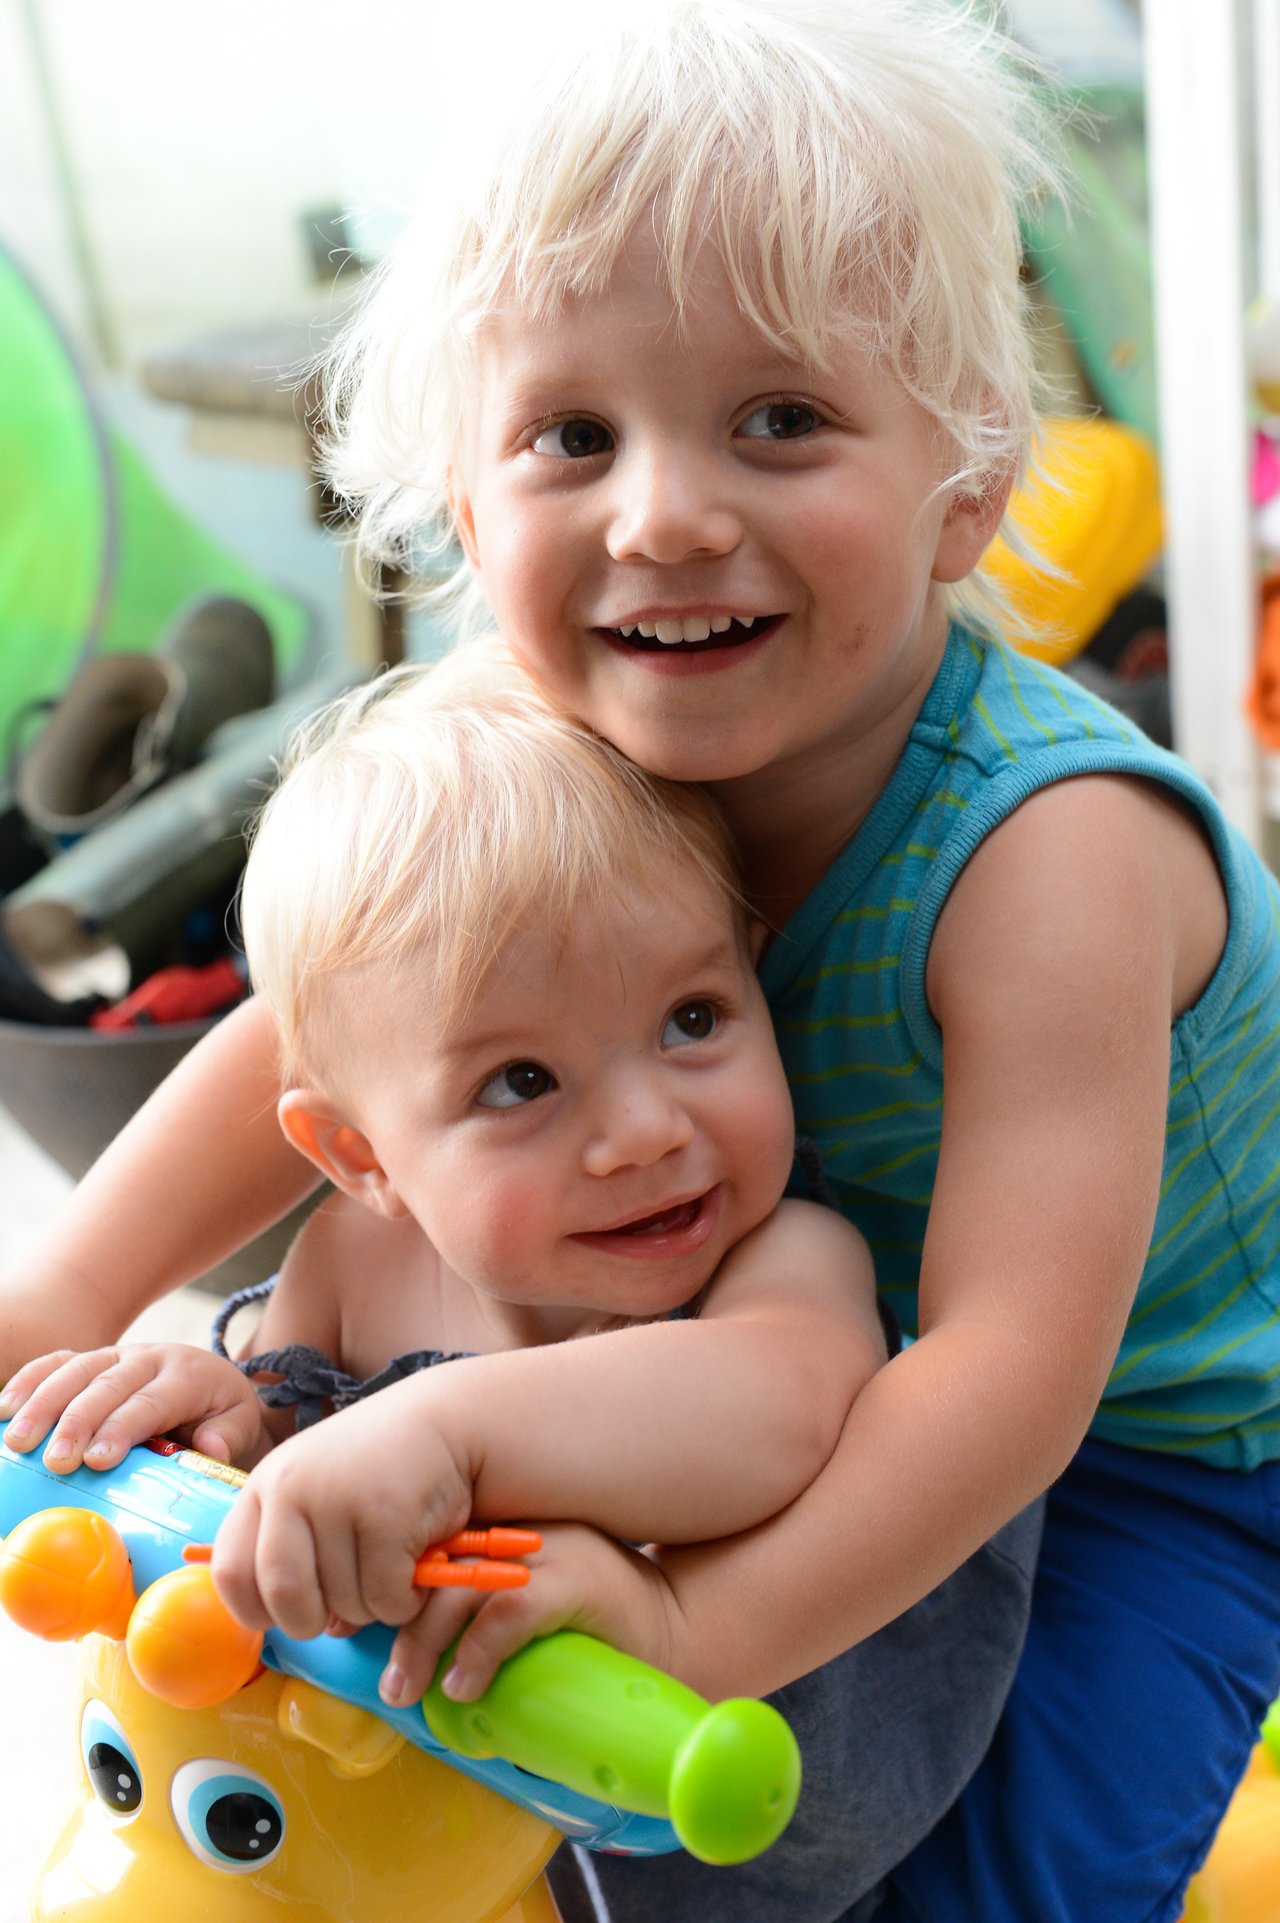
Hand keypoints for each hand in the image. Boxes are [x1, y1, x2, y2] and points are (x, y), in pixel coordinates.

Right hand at [0, 1342, 266, 1470]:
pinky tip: (6, 1407)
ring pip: (77, 1370)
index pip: (152, 1401)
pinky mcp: (93, 1358)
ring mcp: (118, 1354)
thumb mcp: (240, 1423)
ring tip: (18, 1439)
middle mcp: (149, 1357)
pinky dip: (30, 1381)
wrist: (215, 1380)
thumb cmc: (223, 1413)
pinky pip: (58, 1362)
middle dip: (78, 1422)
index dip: (123, 1427)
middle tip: (56, 1460)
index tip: (97, 1459)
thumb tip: (210, 1448)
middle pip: (107, 1385)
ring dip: (43, 1403)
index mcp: (187, 1375)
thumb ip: (229, 1435)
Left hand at [211, 1377, 474, 1642]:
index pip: (229, 1571)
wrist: (447, 1424)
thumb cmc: (379, 1468)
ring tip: (389, 1569)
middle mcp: (292, 1489)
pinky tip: (417, 1566)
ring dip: (370, 1606)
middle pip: (282, 1597)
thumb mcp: (321, 1496)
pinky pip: (385, 1598)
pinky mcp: (386, 1518)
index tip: (281, 1615)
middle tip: (339, 1611)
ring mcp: (338, 1501)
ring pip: (342, 1604)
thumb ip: (297, 1552)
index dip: (253, 1609)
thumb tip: (309, 1626)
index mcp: (266, 1484)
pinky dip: (404, 1601)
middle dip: (311, 1621)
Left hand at [377, 1522, 676, 1709]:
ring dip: (425, 1645)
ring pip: (460, 1587)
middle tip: (390, 1684)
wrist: (669, 1628)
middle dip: (397, 1624)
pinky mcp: (577, 1582)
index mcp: (502, 1530)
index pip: (426, 1544)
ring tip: (412, 1691)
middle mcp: (520, 1532)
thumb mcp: (518, 1609)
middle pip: (433, 1564)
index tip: (355, 1631)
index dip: (384, 1587)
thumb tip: (401, 1664)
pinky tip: (464, 1686)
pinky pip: (508, 1613)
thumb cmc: (588, 1627)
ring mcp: (549, 1552)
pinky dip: (477, 1653)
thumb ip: (470, 1617)